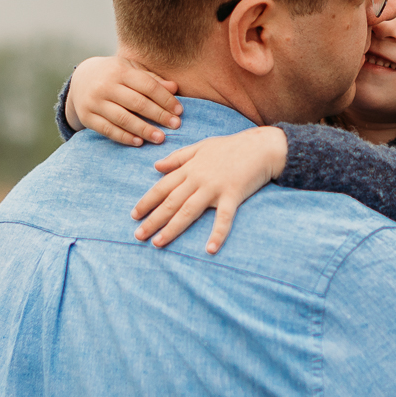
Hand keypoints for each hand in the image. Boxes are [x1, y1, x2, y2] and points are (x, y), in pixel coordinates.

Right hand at [68, 55, 181, 145]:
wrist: (81, 78)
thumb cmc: (115, 75)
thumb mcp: (132, 70)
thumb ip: (153, 79)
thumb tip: (174, 88)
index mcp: (120, 71)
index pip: (148, 86)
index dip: (165, 99)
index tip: (179, 111)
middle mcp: (106, 85)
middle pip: (137, 103)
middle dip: (159, 115)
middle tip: (175, 125)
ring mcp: (94, 102)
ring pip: (122, 118)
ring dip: (144, 130)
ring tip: (160, 138)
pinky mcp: (86, 117)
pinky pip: (107, 130)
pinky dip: (124, 137)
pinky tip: (139, 142)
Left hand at [131, 127, 288, 252]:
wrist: (261, 146)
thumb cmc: (231, 146)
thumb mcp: (201, 147)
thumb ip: (178, 157)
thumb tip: (156, 166)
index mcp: (190, 168)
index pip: (162, 187)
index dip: (147, 201)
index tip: (134, 215)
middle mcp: (198, 179)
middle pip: (171, 202)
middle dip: (153, 220)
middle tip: (138, 236)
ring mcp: (215, 188)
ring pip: (188, 211)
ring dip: (172, 228)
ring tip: (158, 243)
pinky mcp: (233, 195)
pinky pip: (224, 218)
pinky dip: (217, 233)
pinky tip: (210, 249)